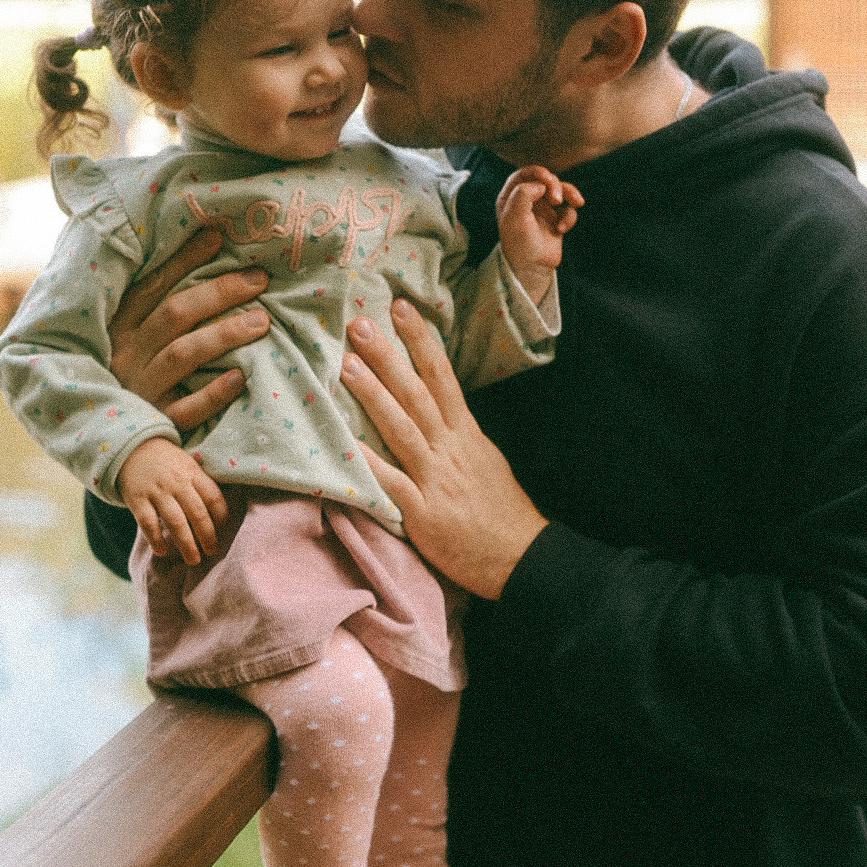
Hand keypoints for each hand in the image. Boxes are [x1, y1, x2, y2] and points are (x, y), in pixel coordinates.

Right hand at [109, 225, 270, 431]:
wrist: (123, 445)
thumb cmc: (143, 378)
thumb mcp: (139, 340)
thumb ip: (164, 306)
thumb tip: (209, 246)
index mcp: (120, 329)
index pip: (152, 286)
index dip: (184, 260)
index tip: (219, 237)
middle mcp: (128, 356)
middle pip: (173, 315)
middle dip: (218, 293)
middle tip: (258, 280)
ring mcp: (142, 391)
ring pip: (182, 355)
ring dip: (223, 334)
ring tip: (262, 322)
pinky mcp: (159, 424)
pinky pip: (188, 408)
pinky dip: (215, 392)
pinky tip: (242, 376)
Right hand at [117, 436, 227, 563]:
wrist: (132, 447)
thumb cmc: (167, 463)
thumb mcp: (188, 466)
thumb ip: (202, 486)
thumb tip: (221, 515)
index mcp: (193, 474)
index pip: (214, 498)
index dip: (222, 518)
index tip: (224, 533)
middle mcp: (177, 483)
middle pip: (198, 513)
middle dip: (207, 536)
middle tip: (212, 552)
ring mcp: (157, 491)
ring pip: (175, 521)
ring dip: (186, 543)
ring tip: (193, 560)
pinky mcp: (137, 499)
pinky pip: (148, 522)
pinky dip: (155, 538)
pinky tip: (162, 551)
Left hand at [339, 301, 548, 598]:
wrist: (521, 558)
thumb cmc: (500, 511)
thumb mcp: (485, 458)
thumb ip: (457, 433)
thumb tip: (435, 408)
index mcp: (466, 434)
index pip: (442, 377)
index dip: (421, 341)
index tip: (401, 307)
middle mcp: (450, 449)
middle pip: (417, 393)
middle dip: (388, 357)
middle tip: (360, 323)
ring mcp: (436, 480)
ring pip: (402, 428)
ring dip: (373, 395)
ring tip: (346, 366)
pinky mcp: (424, 514)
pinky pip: (391, 484)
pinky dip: (368, 464)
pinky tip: (345, 444)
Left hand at [496, 166, 581, 304]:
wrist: (531, 269)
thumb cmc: (518, 244)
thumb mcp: (514, 217)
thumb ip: (523, 194)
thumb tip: (540, 185)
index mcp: (510, 197)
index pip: (524, 174)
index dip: (538, 172)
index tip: (547, 179)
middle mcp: (527, 201)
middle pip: (545, 180)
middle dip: (555, 185)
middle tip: (557, 199)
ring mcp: (543, 209)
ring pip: (561, 191)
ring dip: (570, 193)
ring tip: (576, 203)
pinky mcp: (556, 219)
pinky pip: (569, 209)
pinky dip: (569, 217)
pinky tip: (562, 229)